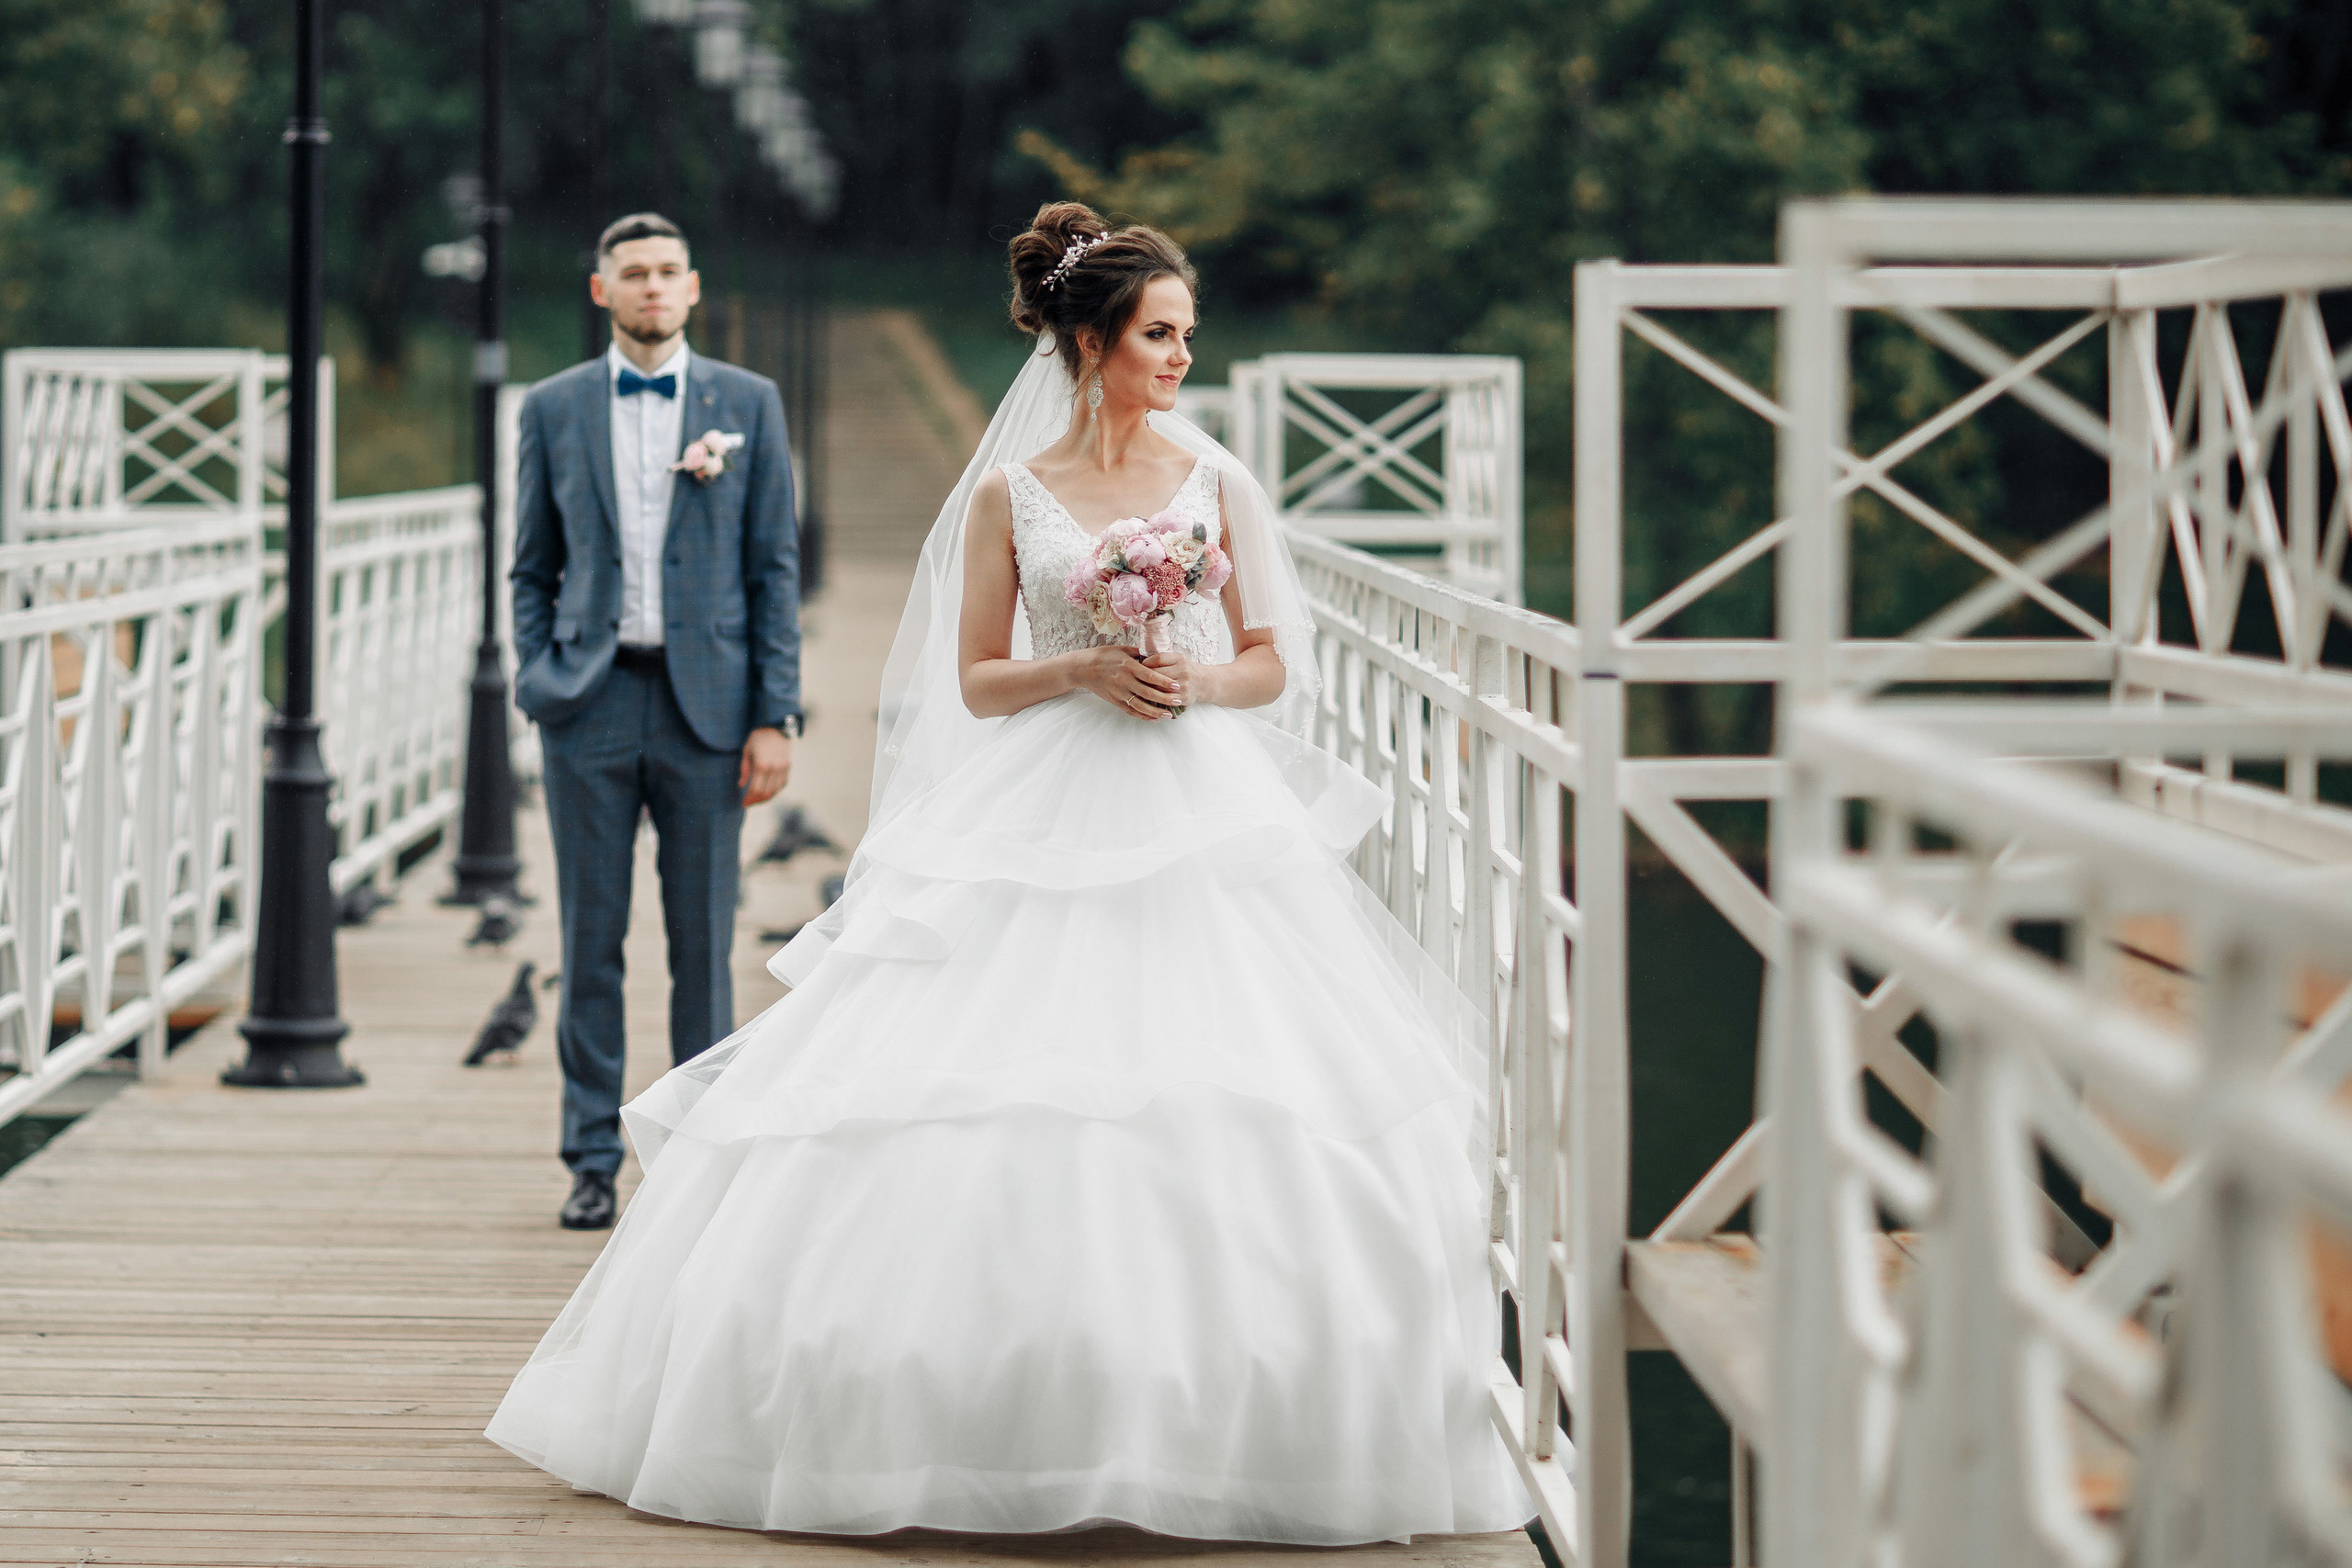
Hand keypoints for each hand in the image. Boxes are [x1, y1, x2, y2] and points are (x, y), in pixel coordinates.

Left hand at [739, 726, 791, 804]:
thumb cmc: (757, 737)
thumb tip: (741, 785)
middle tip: (749, 803)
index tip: (743, 804)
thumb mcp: (746, 750)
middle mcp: (774, 768)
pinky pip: (783, 783)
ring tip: (757, 800)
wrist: (776, 725)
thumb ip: (744, 769)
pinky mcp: (788, 766)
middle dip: (756, 801)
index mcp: (761, 765)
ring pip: (776, 790)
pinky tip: (768, 792)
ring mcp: (783, 767)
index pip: (756, 790)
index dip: (749, 800)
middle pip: (766, 793)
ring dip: (766, 798)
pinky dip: (776, 791)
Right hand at [1067, 645, 1182, 720]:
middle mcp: (1124, 680)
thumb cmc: (1103, 656)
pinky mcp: (1114, 700)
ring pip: (1140, 705)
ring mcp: (1118, 692)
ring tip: (1168, 715)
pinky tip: (1153, 718)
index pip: (1150, 676)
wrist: (1083, 668)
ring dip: (1155, 711)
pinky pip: (1130, 710)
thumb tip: (1155, 657)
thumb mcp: (1122, 650)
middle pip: (1148, 692)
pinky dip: (1142, 715)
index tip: (1176, 685)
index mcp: (1128, 666)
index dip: (1164, 681)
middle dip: (1164, 698)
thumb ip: (1139, 654)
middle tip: (1178, 700)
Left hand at [1141, 648, 1204, 710]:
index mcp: (1180, 659)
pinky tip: (1148, 699)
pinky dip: (1156, 699)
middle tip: (1135, 679)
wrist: (1203, 682)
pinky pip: (1166, 700)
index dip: (1146, 662)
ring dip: (1148, 689)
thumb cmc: (1185, 669)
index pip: (1159, 659)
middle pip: (1157, 674)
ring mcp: (1184, 685)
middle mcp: (1183, 671)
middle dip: (1144, 677)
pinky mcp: (1184, 697)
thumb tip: (1141, 662)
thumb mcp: (1177, 659)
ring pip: (1159, 688)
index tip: (1139, 666)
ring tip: (1139, 689)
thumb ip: (1162, 659)